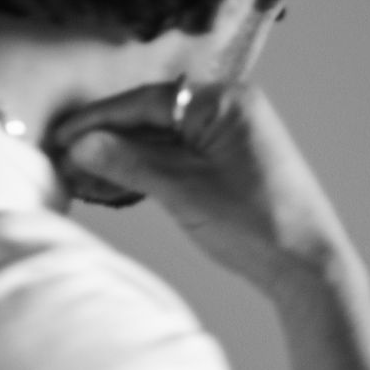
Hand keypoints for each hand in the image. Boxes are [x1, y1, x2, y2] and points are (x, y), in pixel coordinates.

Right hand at [49, 80, 350, 292]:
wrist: (308, 268)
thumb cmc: (257, 224)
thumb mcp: (183, 192)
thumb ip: (129, 163)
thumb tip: (79, 145)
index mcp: (226, 102)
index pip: (148, 101)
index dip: (99, 118)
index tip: (62, 134)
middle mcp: (228, 109)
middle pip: (151, 116)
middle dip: (106, 138)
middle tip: (62, 157)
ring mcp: (226, 136)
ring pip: (159, 140)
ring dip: (120, 157)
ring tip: (78, 175)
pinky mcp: (224, 163)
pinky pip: (173, 157)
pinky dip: (142, 170)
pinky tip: (110, 183)